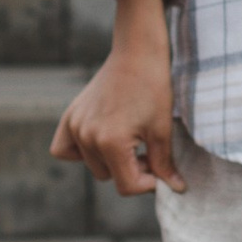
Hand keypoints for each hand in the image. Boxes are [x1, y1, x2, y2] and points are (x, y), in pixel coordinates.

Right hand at [52, 0, 185, 196]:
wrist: (137, 52)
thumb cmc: (153, 87)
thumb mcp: (162, 129)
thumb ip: (163, 164)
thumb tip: (176, 189)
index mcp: (111, 142)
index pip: (127, 186)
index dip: (148, 182)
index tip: (159, 167)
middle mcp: (87, 136)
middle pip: (109, 177)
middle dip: (130, 169)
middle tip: (146, 147)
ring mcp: (75, 126)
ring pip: (92, 166)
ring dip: (110, 161)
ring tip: (129, 140)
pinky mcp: (69, 116)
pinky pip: (64, 149)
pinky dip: (80, 151)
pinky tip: (100, 140)